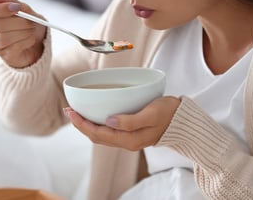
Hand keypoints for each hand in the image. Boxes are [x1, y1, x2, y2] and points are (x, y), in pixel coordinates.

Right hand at [0, 0, 45, 67]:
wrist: (39, 44)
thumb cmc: (31, 26)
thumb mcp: (26, 11)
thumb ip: (13, 2)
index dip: (1, 8)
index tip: (16, 7)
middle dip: (19, 22)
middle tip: (31, 22)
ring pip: (5, 37)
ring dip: (24, 32)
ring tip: (32, 30)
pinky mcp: (6, 55)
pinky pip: (14, 47)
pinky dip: (27, 40)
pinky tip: (31, 39)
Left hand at [64, 96, 180, 150]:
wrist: (182, 121)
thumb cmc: (168, 114)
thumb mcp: (151, 115)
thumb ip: (130, 121)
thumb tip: (109, 121)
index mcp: (130, 139)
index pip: (99, 134)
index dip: (83, 124)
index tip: (71, 112)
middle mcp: (128, 142)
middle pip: (97, 137)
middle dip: (81, 125)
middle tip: (70, 111)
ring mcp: (130, 138)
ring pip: (103, 135)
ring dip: (89, 125)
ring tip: (79, 113)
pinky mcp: (132, 133)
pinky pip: (110, 132)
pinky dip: (99, 125)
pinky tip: (97, 115)